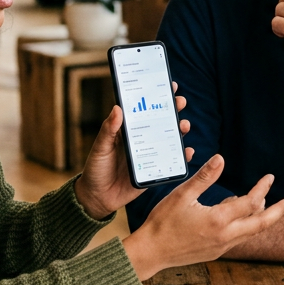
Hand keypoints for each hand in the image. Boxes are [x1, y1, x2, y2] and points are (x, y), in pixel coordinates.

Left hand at [74, 84, 190, 219]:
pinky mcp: (155, 170)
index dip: (157, 97)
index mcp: (128, 130)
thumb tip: (118, 108)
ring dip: (180, 131)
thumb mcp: (100, 148)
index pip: (144, 109)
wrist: (98, 198)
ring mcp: (150, 154)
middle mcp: (141, 140)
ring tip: (184, 125)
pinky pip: (172, 160)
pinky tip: (188, 151)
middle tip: (180, 102)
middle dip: (173, 110)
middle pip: (161, 121)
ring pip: (169, 139)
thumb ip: (108, 130)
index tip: (169, 85)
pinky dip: (182, 156)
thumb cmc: (95, 169)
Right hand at [123, 155, 283, 280]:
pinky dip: (246, 226)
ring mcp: (221, 247)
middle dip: (279, 211)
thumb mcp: (182, 195)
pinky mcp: (215, 253)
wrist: (150, 253)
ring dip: (262, 218)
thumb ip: (204, 177)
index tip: (270, 177)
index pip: (250, 202)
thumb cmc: (163, 222)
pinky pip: (238, 238)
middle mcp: (225, 236)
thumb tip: (221, 158)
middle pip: (261, 224)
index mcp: (218, 220)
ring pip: (251, 233)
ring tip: (267, 204)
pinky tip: (239, 216)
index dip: (262, 188)